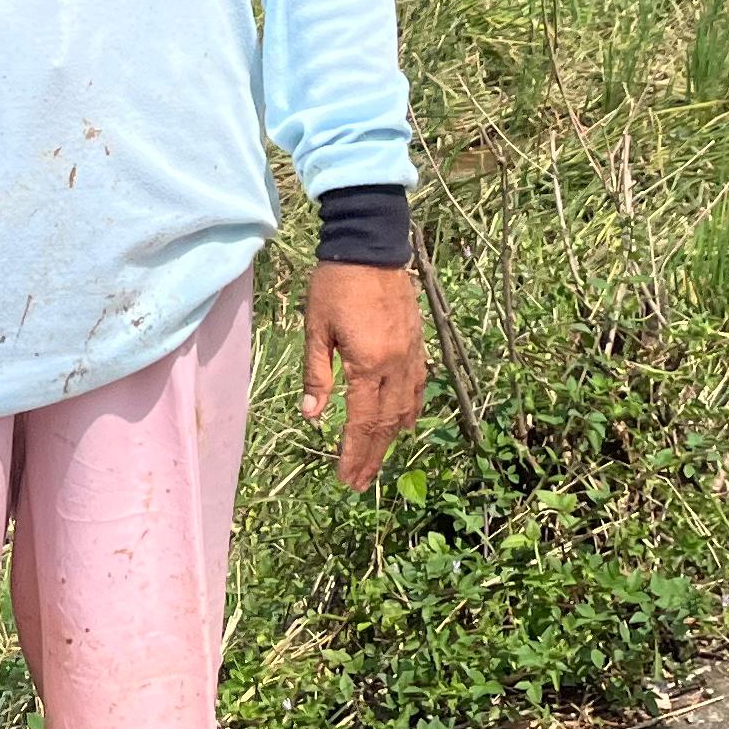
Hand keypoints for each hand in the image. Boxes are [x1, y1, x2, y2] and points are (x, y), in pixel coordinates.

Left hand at [300, 262, 426, 490]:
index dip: (353, 453)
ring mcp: (411, 355)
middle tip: (359, 484)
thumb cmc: (335, 284)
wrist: (370, 245)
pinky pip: (418, 387)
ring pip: (405, 409)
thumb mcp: (316, 328)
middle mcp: (395, 365)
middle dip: (371, 456)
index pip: (360, 421)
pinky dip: (411, 411)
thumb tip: (311, 416)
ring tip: (376, 462)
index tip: (346, 478)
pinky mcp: (418, 344)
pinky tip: (405, 425)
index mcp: (367, 364)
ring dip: (390, 440)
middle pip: (385, 424)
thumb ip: (317, 374)